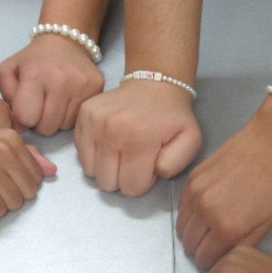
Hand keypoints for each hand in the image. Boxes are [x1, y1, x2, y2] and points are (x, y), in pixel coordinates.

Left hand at [0, 35, 103, 135]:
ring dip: (56, 119)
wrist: (65, 41)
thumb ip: (6, 98)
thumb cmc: (32, 60)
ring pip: (64, 127)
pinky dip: (70, 114)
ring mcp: (82, 86)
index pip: (26, 118)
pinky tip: (67, 100)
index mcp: (35, 75)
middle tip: (41, 105)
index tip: (25, 107)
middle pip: (46, 128)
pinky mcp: (97, 89)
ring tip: (54, 101)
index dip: (23, 117)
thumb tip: (20, 126)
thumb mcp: (8, 71)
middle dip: (40, 121)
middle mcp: (61, 81)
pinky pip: (79, 119)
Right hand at [75, 81, 201, 196]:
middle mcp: (112, 130)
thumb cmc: (172, 118)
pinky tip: (109, 144)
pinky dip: (94, 155)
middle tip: (134, 160)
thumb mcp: (190, 140)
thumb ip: (177, 163)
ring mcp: (94, 122)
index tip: (148, 165)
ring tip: (121, 152)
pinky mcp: (83, 116)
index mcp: (140, 138)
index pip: (131, 188)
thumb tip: (156, 172)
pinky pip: (81, 154)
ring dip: (106, 168)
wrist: (154, 84)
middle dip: (122, 178)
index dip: (142, 181)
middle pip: (108, 183)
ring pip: (91, 172)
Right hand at [177, 105, 271, 268]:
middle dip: (200, 249)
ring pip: (181, 227)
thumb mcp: (266, 223)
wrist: (270, 144)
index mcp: (227, 228)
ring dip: (192, 232)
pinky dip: (189, 214)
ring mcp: (195, 194)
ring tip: (208, 227)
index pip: (204, 259)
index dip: (211, 262)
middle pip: (189, 245)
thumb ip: (242, 245)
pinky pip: (181, 208)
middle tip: (214, 242)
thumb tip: (223, 258)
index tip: (218, 256)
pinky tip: (205, 209)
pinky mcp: (191, 179)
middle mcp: (205, 213)